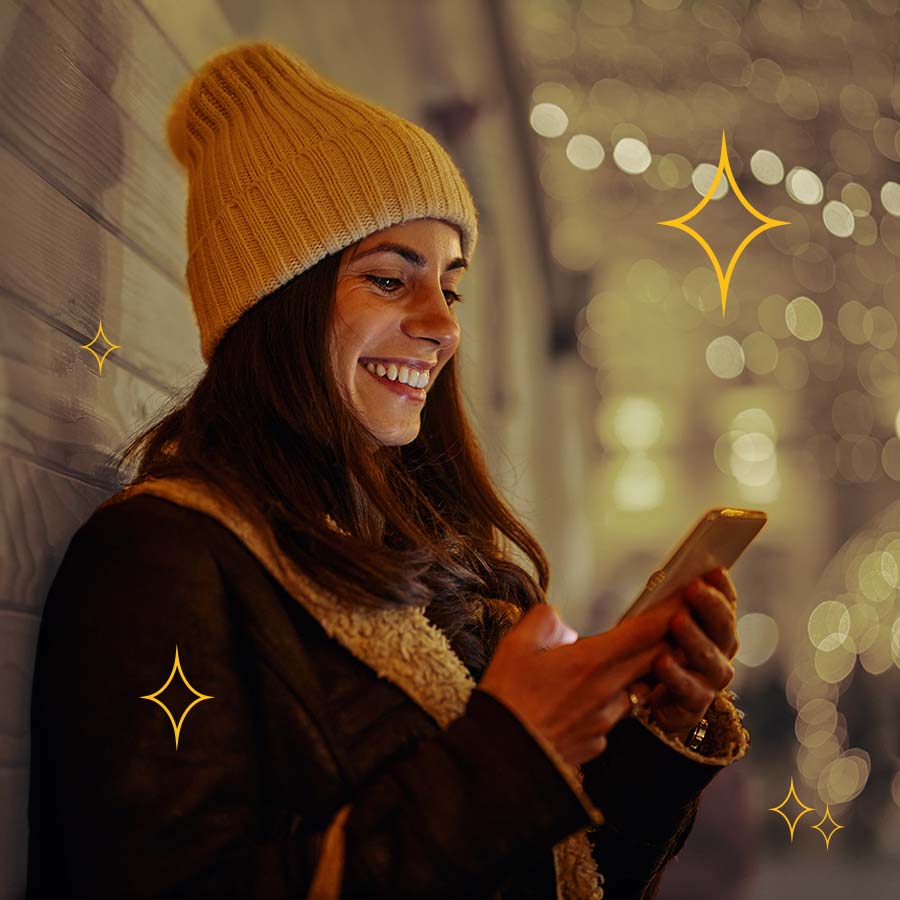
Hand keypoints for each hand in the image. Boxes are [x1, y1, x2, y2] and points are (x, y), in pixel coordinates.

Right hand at [478, 593, 684, 766]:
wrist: (498, 761)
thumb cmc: (505, 701)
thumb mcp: (514, 646)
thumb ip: (543, 621)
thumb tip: (560, 623)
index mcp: (591, 661)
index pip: (645, 630)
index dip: (672, 608)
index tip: (692, 591)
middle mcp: (608, 690)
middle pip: (656, 658)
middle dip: (673, 637)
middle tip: (684, 618)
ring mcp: (606, 721)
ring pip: (638, 689)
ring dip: (643, 673)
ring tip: (633, 660)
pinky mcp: (598, 744)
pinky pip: (614, 717)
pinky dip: (612, 704)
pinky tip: (590, 702)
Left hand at [634, 567, 738, 740]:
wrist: (647, 703)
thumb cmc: (653, 653)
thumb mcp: (658, 625)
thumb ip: (666, 606)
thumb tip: (661, 577)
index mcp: (715, 630)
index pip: (726, 605)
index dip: (722, 588)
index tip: (714, 569)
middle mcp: (719, 654)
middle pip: (722, 628)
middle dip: (709, 606)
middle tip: (693, 587)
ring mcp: (709, 681)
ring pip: (708, 658)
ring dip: (693, 637)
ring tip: (677, 620)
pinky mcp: (693, 707)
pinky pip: (687, 689)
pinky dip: (675, 674)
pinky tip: (662, 660)